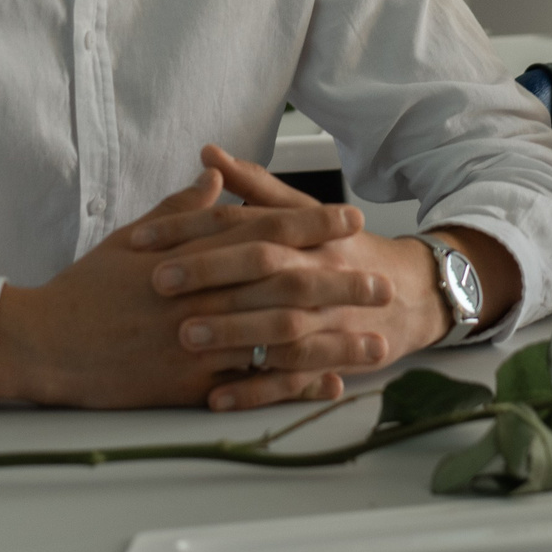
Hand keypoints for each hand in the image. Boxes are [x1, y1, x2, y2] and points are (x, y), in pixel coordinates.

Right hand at [0, 163, 387, 410]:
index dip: (309, 225)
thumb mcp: (130, 238)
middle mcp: (199, 295)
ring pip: (276, 340)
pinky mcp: (188, 384)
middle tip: (380, 281)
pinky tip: (326, 384)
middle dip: (336, 281)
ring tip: (372, 339)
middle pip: (281, 284)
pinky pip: (252, 385)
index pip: (260, 232)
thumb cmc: (86, 289)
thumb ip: (180, 210)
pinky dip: (291, 384)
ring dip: (329, 339)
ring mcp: (196, 342)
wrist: (46, 344)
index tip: (349, 220)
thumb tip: (214, 176)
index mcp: (189, 255)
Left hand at [141, 147, 452, 411]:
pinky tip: (217, 396)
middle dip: (211, 273)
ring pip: (279, 324)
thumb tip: (208, 155)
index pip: (241, 223)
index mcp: (304, 232)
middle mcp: (317, 271)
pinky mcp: (331, 360)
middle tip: (157, 281)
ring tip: (184, 337)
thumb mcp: (303, 212)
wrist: (409, 294)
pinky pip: (293, 378)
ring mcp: (327, 318)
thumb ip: (255, 187)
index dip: (190, 229)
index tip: (142, 239)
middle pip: (263, 268)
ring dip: (233, 332)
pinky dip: (257, 389)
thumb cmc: (343, 251)